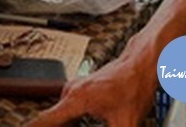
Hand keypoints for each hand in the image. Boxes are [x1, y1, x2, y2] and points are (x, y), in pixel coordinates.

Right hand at [27, 55, 156, 126]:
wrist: (141, 64)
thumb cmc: (133, 84)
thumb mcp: (125, 122)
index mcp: (75, 99)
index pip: (44, 121)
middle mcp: (70, 91)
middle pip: (51, 120)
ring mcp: (74, 89)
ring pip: (60, 116)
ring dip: (62, 125)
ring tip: (82, 125)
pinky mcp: (81, 91)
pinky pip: (67, 111)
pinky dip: (70, 122)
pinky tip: (82, 125)